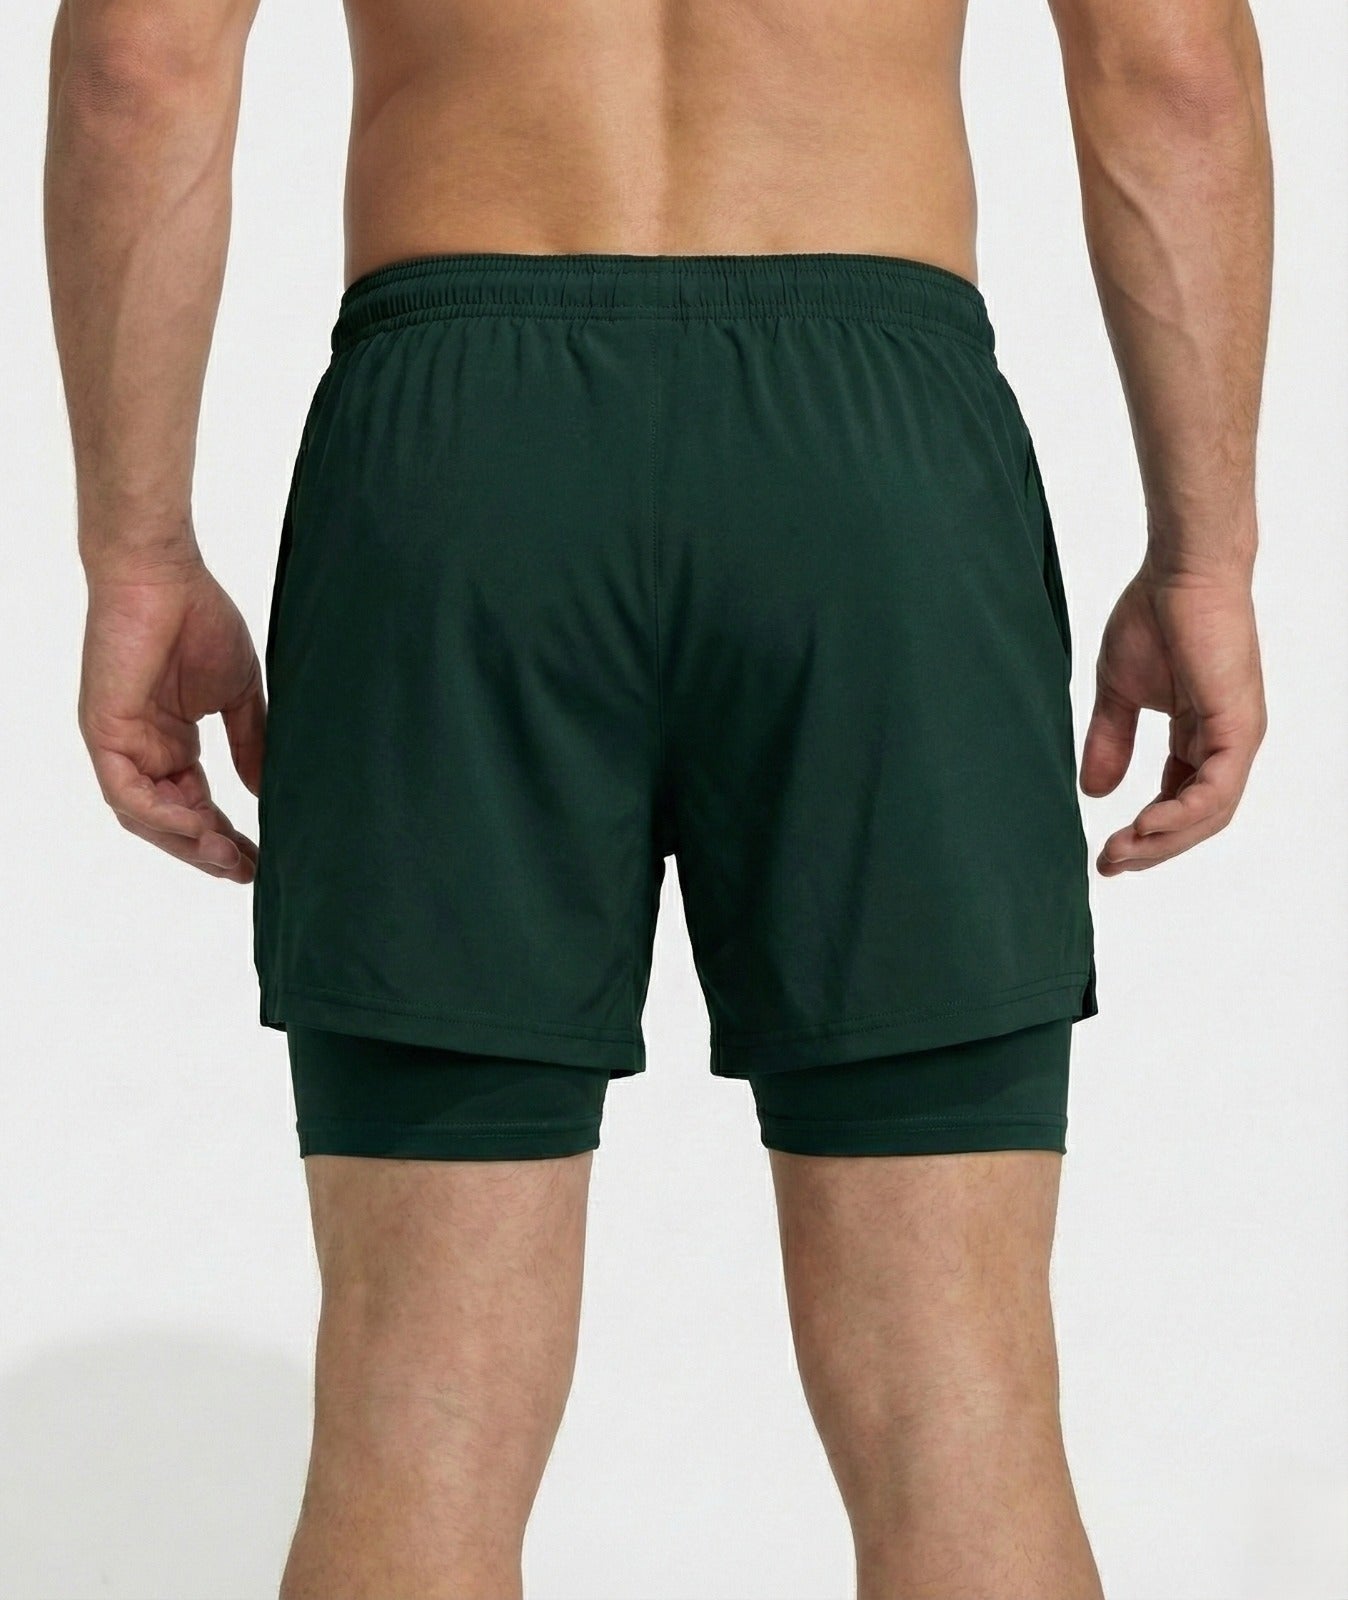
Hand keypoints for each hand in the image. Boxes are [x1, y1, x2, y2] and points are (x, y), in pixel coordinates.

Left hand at [79, 554, 265, 882]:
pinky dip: (161, 815)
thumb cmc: (199, 619)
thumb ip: (250, 744)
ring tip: (229, 859)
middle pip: (171, 821)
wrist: (163, 574)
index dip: (226, 836)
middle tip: (248, 872)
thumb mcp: (237, 695)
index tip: (261, 860)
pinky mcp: (104, 731)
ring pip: (145, 817)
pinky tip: (198, 826)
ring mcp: (120, 744)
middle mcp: (142, 750)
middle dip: (208, 852)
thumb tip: (264, 793)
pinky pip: (127, 792)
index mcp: (170, 743)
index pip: (196, 806)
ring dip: (187, 843)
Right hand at [1081, 561, 1265, 875]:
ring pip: (1209, 814)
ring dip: (1164, 841)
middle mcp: (1226, 744)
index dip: (1145, 834)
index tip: (1105, 853)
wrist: (1180, 572)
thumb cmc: (1154, 616)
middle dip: (1152, 849)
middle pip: (1196, 820)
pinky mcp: (1239, 726)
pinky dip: (1182, 815)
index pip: (1180, 801)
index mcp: (1202, 736)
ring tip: (1122, 853)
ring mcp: (1237, 736)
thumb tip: (1093, 792)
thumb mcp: (1118, 693)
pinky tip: (1146, 825)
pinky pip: (1216, 789)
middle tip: (1109, 866)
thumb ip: (1110, 741)